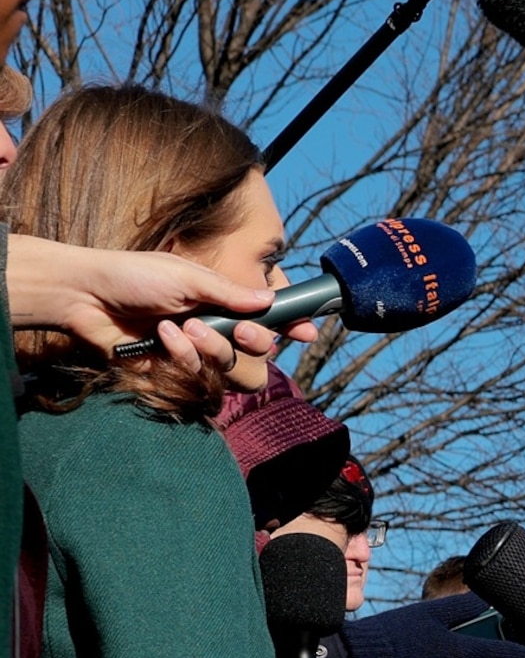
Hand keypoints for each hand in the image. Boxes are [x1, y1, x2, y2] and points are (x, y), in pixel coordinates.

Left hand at [5, 239, 275, 364]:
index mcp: (222, 304)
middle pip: (260, 357)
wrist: (85, 297)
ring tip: (182, 328)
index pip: (267, 320)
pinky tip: (162, 339)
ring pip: (234, 373)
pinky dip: (182, 357)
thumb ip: (230, 292)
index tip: (305, 332)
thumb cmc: (132, 276)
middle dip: (253, 343)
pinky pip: (199, 380)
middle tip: (238, 330)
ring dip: (213, 350)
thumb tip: (270, 301)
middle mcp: (215, 331)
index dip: (290, 328)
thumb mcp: (187, 276)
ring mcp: (196, 356)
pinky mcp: (175, 375)